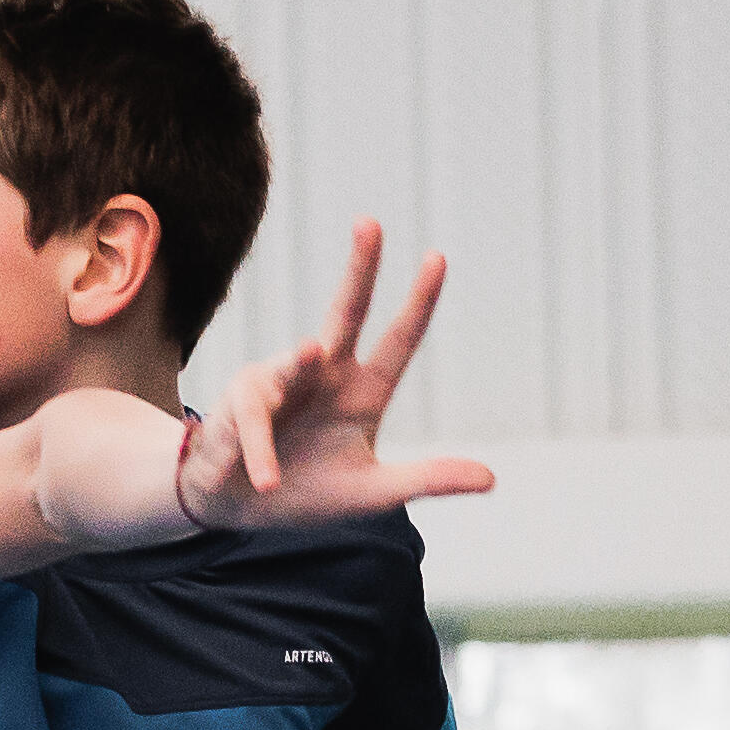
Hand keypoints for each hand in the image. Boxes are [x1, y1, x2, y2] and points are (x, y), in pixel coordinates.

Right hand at [172, 226, 497, 532]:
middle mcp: (325, 375)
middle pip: (346, 312)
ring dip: (299, 360)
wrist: (238, 506)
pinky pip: (254, 424)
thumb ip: (426, 480)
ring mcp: (281, 381)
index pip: (398, 341)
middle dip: (360, 269)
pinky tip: (268, 481)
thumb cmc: (309, 492)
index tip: (437, 257)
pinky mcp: (241, 403)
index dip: (418, 303)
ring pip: (293, 362)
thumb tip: (491, 479)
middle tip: (369, 223)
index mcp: (363, 392)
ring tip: (310, 353)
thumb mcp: (373, 493)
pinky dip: (260, 455)